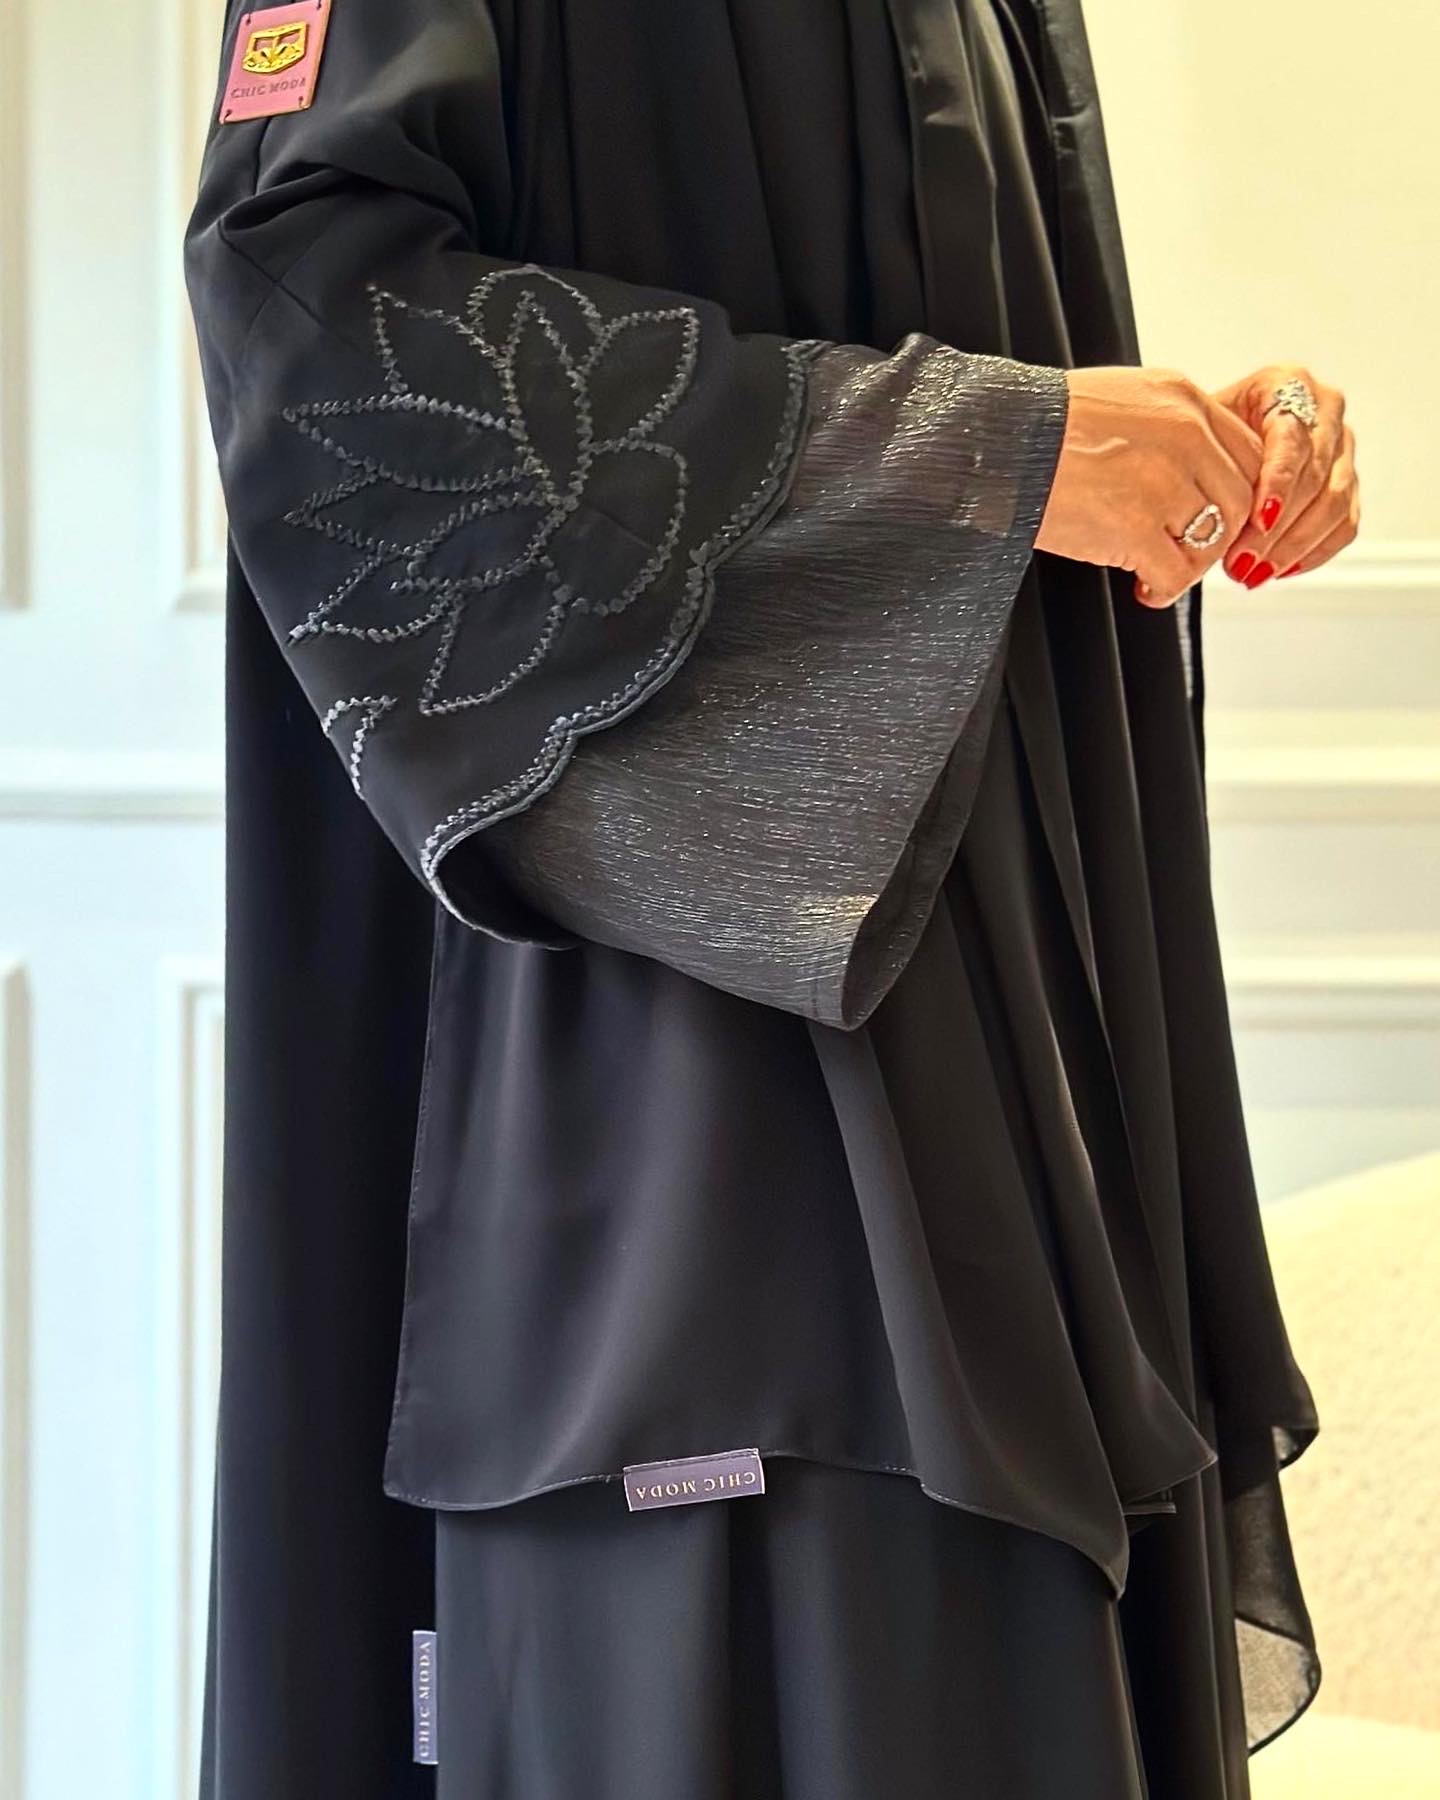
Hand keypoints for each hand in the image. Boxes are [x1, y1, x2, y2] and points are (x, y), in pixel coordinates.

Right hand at [1034, 365, 1263, 608]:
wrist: (998, 443)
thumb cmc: (1042, 426)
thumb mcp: (1121, 399)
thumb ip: (1166, 424)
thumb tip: (1193, 467)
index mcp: (1183, 398)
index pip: (1249, 454)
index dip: (1242, 497)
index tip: (1220, 521)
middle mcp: (1185, 435)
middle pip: (1239, 501)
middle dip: (1219, 538)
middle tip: (1190, 555)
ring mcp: (1162, 482)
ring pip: (1213, 540)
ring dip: (1191, 566)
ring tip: (1159, 573)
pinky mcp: (1134, 527)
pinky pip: (1176, 574)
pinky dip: (1164, 590)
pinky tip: (1143, 588)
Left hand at [1206, 363, 1360, 585]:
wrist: (1215, 434)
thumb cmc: (1204, 430)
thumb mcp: (1198, 429)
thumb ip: (1210, 456)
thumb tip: (1209, 513)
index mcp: (1288, 384)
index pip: (1294, 437)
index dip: (1279, 482)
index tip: (1260, 519)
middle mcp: (1324, 410)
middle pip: (1315, 476)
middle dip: (1278, 528)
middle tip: (1242, 561)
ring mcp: (1342, 447)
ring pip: (1335, 504)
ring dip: (1292, 547)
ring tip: (1253, 573)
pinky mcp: (1348, 482)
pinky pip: (1345, 524)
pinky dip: (1312, 553)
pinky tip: (1279, 571)